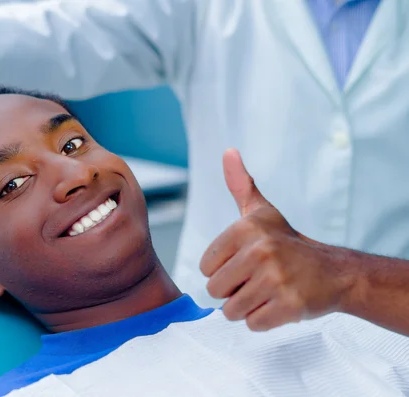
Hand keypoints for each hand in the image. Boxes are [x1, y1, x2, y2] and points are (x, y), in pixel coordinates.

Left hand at [201, 149, 354, 330]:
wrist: (335, 271)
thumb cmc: (288, 242)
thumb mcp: (262, 211)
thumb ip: (240, 184)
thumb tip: (228, 151)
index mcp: (246, 229)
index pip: (205, 267)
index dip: (221, 270)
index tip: (243, 263)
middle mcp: (260, 251)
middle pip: (215, 290)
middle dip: (232, 291)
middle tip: (256, 280)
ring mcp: (276, 280)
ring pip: (231, 310)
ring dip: (246, 307)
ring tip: (266, 291)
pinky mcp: (289, 306)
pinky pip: (253, 324)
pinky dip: (263, 319)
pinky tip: (278, 303)